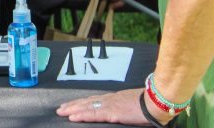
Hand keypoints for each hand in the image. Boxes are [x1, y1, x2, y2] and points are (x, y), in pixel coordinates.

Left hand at [57, 88, 172, 125]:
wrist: (157, 101)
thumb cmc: (149, 103)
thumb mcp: (132, 104)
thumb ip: (123, 107)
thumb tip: (119, 111)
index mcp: (113, 98)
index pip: (93, 100)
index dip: (81, 102)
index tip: (71, 104)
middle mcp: (108, 100)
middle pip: (86, 102)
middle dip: (72, 105)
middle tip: (60, 109)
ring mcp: (109, 105)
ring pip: (86, 107)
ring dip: (73, 110)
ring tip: (62, 112)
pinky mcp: (112, 113)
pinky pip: (94, 114)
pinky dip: (82, 115)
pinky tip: (73, 117)